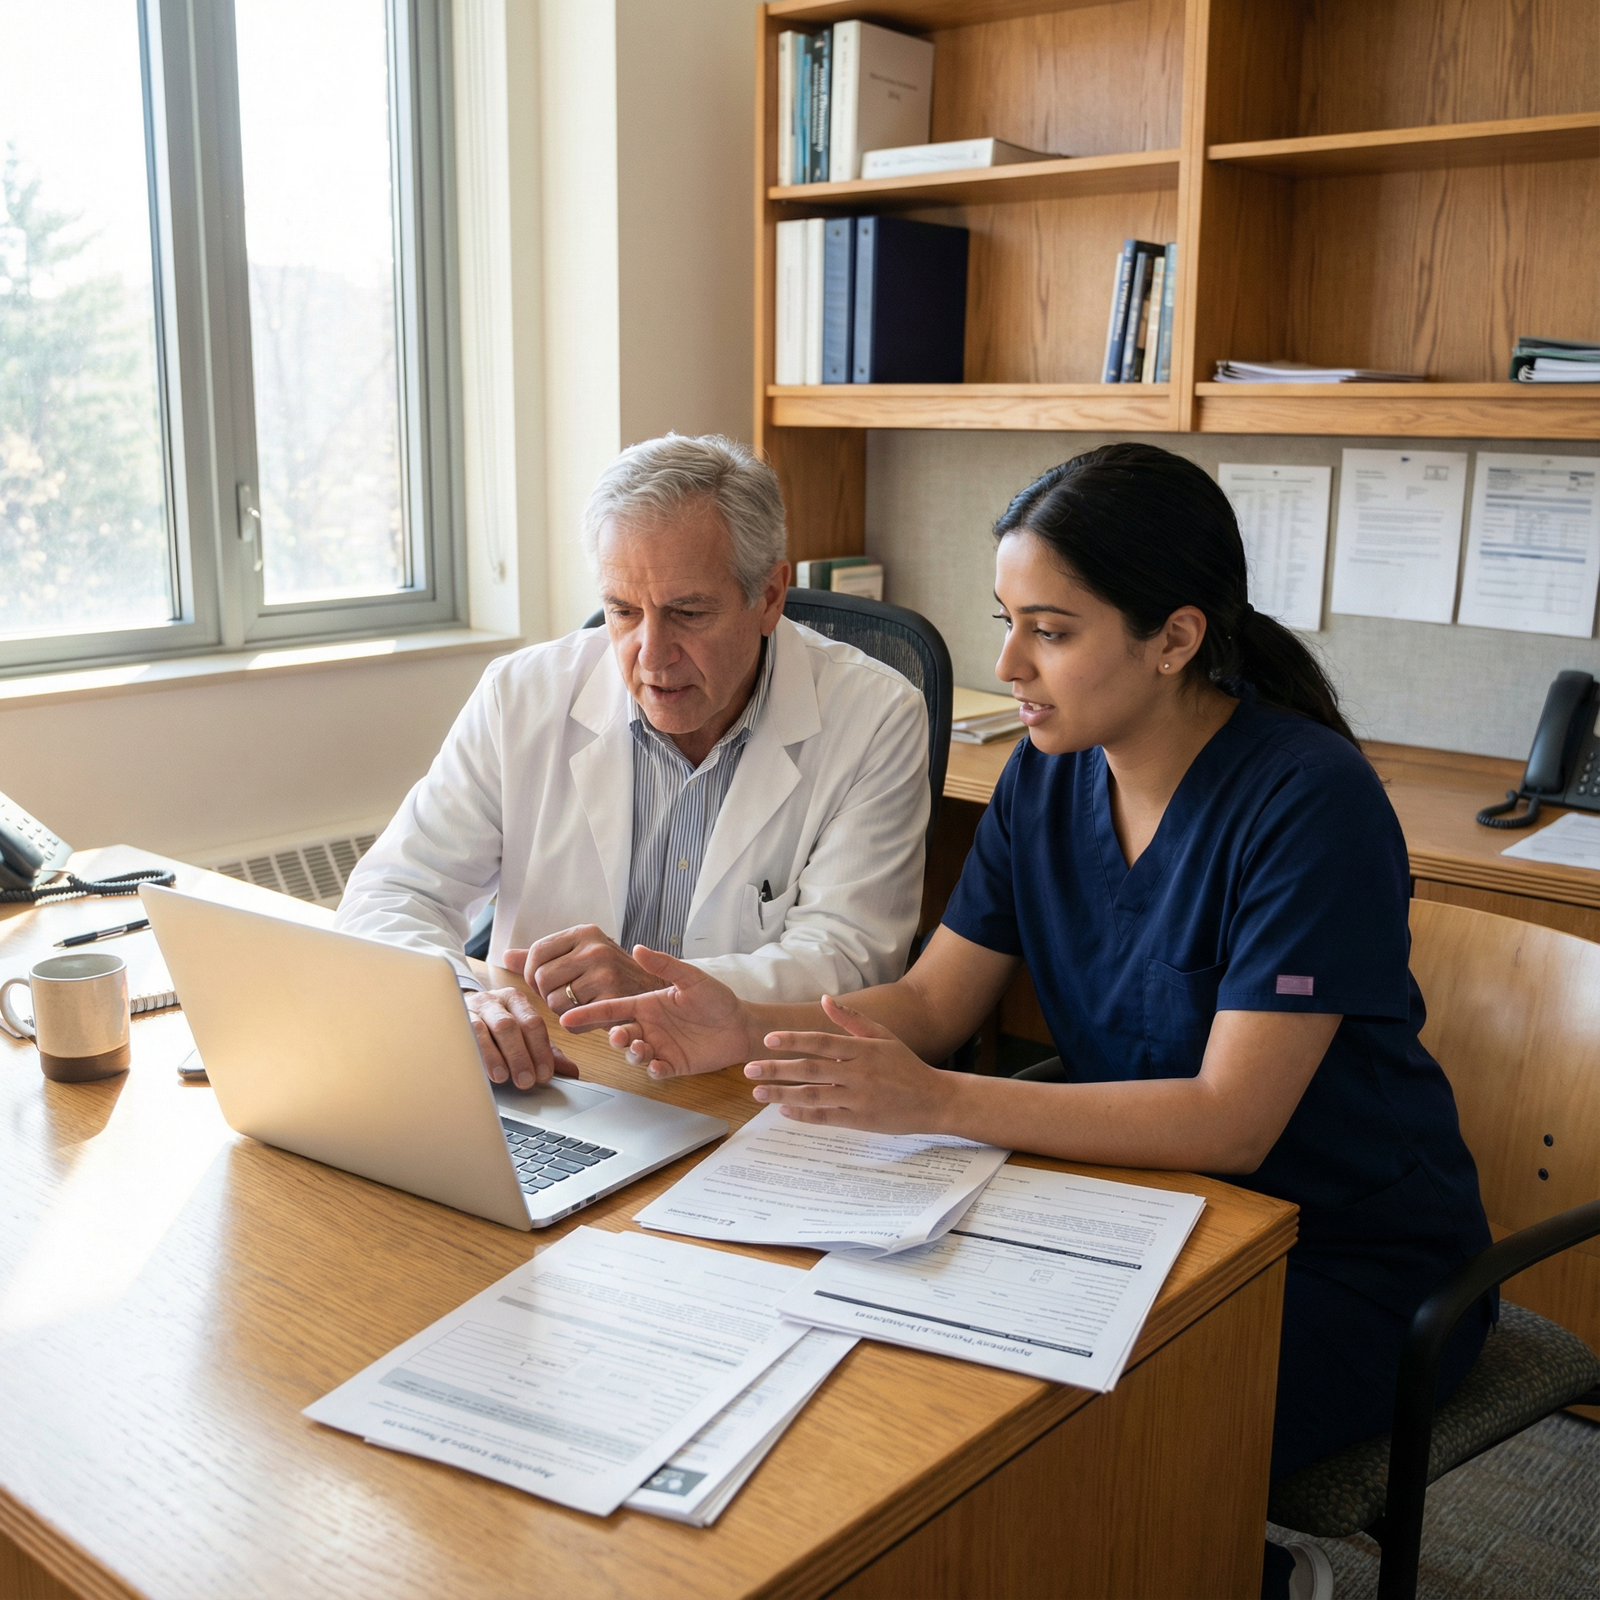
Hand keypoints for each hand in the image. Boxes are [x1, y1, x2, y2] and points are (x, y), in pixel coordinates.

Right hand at [465, 987, 579, 1089]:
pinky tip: (476, 1070)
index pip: (532, 1023)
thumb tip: (572, 1072)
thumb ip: (545, 1052)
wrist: (454, 1011)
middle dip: (519, 1056)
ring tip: (502, 1077)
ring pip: (481, 1030)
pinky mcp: (450, 1022)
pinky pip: (458, 1036)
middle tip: (526, 1081)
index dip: (540, 1051)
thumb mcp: (522, 1035)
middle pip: (508, 1026)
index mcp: (516, 1001)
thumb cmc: (494, 1028)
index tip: (544, 1075)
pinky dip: (470, 1054)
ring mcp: (469, 1010)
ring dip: (493, 1056)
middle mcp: (493, 1001)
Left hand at [506, 925, 657, 1018]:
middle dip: (545, 994)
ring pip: (554, 1000)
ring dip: (561, 1011)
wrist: (654, 990)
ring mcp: (604, 972)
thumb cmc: (613, 974)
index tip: (542, 983)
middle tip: (563, 997)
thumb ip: (544, 956)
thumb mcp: (581, 955)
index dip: (531, 973)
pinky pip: (572, 1018)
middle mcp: (594, 948)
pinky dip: (576, 1023)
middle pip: (541, 977)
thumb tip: (506, 956)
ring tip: (579, 1005)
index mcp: (584, 933)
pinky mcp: (611, 997)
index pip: (537, 951)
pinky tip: (590, 1015)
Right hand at [561, 947, 754, 1077]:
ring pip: (633, 1054)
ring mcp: (659, 1047)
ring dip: (632, 1053)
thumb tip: (638, 947)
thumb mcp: (691, 978)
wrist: (741, 1024)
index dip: (589, 1013)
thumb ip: (664, 965)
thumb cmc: (716, 999)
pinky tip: (659, 1065)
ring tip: (641, 1048)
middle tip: (618, 1036)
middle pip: (619, 1033)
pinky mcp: (673, 1065)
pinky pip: (656, 1070)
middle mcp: (649, 1027)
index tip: (565, 1015)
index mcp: (647, 1005)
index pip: (612, 1008)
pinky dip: (654, 1070)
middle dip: (613, 1036)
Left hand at [745, 995, 957, 1132]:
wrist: (934, 1100)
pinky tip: (784, 1111)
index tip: (768, 1040)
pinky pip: (827, 1118)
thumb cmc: (905, 1065)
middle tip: (748, 1068)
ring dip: (783, 1094)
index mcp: (863, 1049)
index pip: (821, 1042)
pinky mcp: (861, 1121)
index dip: (794, 1041)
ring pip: (815, 1096)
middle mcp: (859, 1073)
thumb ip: (851, 1019)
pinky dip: (804, 1115)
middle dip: (777, 1069)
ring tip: (758, 1091)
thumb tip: (824, 1000)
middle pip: (811, 1070)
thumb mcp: (883, 1036)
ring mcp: (860, 1099)